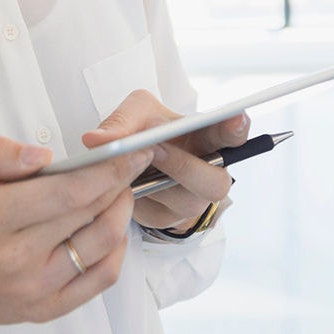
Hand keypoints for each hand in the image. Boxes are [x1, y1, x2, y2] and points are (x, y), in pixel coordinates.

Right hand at [0, 136, 151, 333]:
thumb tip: (43, 157)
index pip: (67, 192)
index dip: (105, 170)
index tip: (128, 150)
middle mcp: (18, 259)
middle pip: (89, 216)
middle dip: (117, 185)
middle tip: (128, 163)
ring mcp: (35, 289)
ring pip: (101, 248)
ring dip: (120, 215)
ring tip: (119, 193)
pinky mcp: (46, 310)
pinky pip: (99, 281)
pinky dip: (115, 251)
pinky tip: (111, 230)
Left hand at [80, 90, 247, 231]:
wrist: (130, 162)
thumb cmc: (145, 131)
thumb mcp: (136, 114)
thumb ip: (122, 120)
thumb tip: (96, 140)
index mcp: (207, 139)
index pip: (233, 136)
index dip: (237, 130)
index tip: (236, 118)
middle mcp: (207, 174)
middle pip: (215, 183)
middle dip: (185, 167)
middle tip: (156, 148)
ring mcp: (190, 201)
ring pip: (183, 201)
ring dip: (155, 182)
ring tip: (131, 165)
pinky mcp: (165, 219)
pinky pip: (152, 214)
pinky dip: (133, 196)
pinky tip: (121, 182)